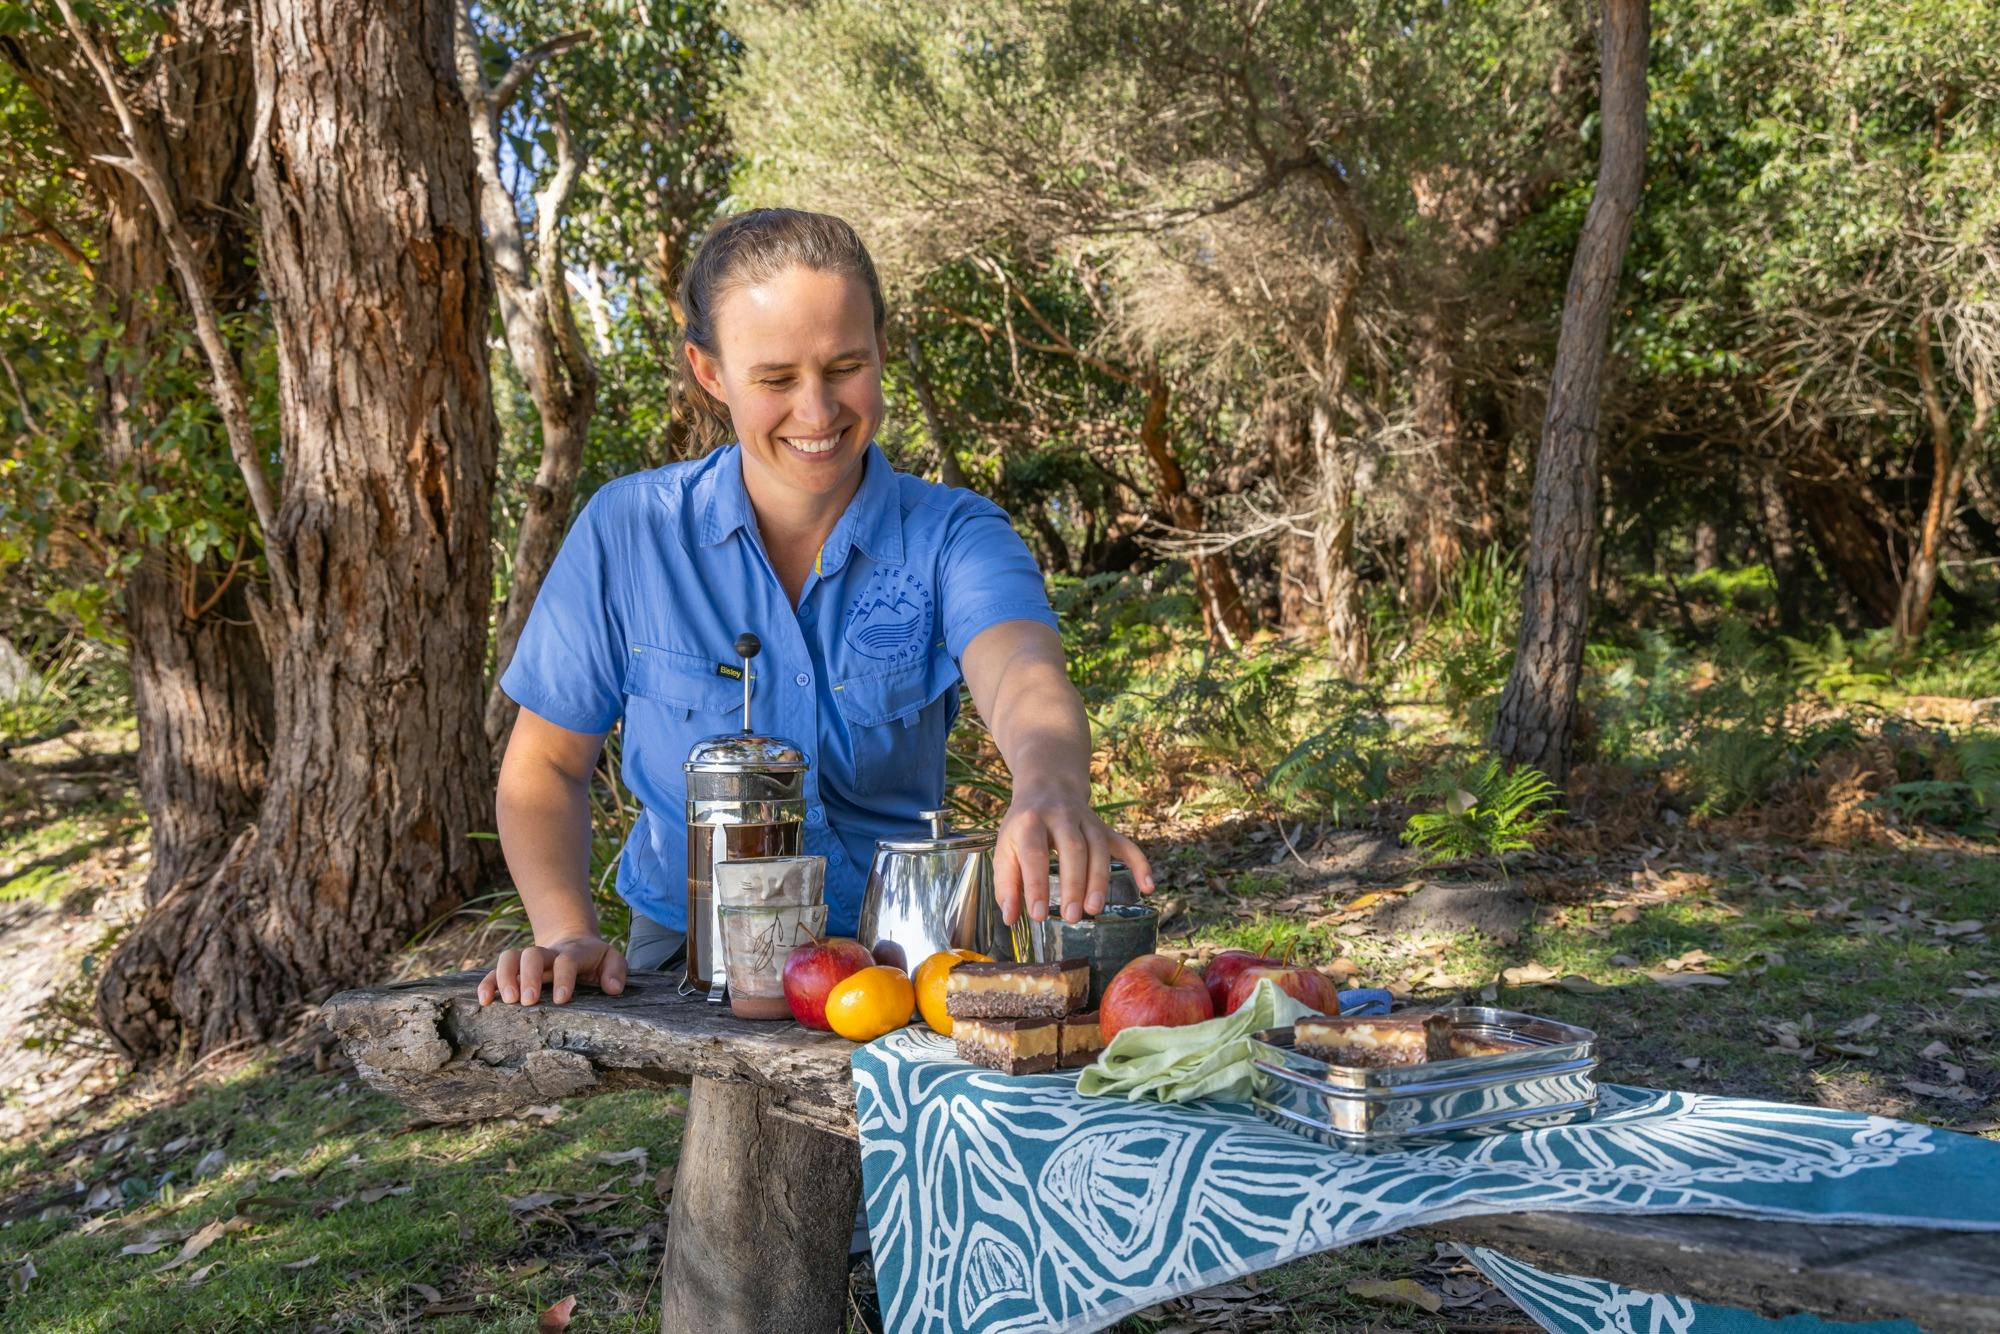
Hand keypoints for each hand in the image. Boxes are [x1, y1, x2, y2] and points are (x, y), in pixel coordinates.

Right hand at [477, 934, 628, 1005]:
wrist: (572, 943)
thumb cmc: (593, 959)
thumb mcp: (611, 960)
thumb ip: (616, 971)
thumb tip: (613, 988)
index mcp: (573, 953)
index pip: (566, 961)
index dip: (563, 978)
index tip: (561, 1000)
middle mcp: (547, 955)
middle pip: (531, 955)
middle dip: (528, 976)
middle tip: (529, 1001)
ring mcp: (528, 961)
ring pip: (510, 958)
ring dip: (505, 977)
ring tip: (508, 1001)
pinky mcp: (514, 971)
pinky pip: (495, 972)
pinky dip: (487, 984)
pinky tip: (484, 1001)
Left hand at [992, 786, 1153, 925]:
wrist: (1047, 786)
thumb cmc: (1023, 827)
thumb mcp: (1005, 847)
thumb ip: (1006, 883)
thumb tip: (1009, 918)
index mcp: (1030, 821)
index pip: (1035, 853)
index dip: (1036, 885)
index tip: (1038, 915)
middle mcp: (1061, 817)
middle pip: (1073, 848)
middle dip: (1074, 884)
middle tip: (1071, 916)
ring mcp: (1087, 820)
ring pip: (1098, 848)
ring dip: (1099, 879)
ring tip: (1094, 910)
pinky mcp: (1105, 828)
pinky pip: (1126, 844)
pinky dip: (1139, 864)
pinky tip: (1147, 887)